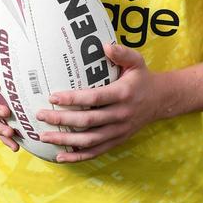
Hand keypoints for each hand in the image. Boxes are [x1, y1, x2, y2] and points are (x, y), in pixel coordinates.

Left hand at [35, 44, 163, 162]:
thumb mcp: (136, 61)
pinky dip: (78, 156)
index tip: (52, 97)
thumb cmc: (142, 78)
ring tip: (44, 137)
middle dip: (62, 119)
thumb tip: (104, 45)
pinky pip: (96, 151)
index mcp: (123, 94)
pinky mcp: (117, 140)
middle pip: (87, 121)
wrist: (162, 100)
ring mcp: (119, 130)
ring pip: (89, 140)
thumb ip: (121, 53)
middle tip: (40, 115)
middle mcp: (121, 115)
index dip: (73, 99)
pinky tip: (61, 157)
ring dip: (65, 140)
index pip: (94, 98)